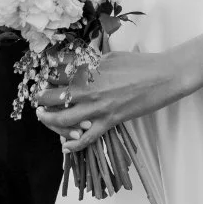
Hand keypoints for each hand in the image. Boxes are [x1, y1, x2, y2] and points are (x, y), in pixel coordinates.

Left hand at [35, 51, 180, 150]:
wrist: (163, 76)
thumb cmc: (139, 64)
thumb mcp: (109, 56)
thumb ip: (90, 62)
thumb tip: (77, 63)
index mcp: (87, 69)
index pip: (55, 74)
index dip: (45, 77)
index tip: (43, 80)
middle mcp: (87, 88)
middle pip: (51, 96)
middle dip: (41, 98)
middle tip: (39, 99)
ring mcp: (97, 107)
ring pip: (61, 119)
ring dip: (48, 120)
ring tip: (43, 117)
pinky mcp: (109, 121)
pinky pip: (85, 138)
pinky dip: (73, 145)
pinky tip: (65, 147)